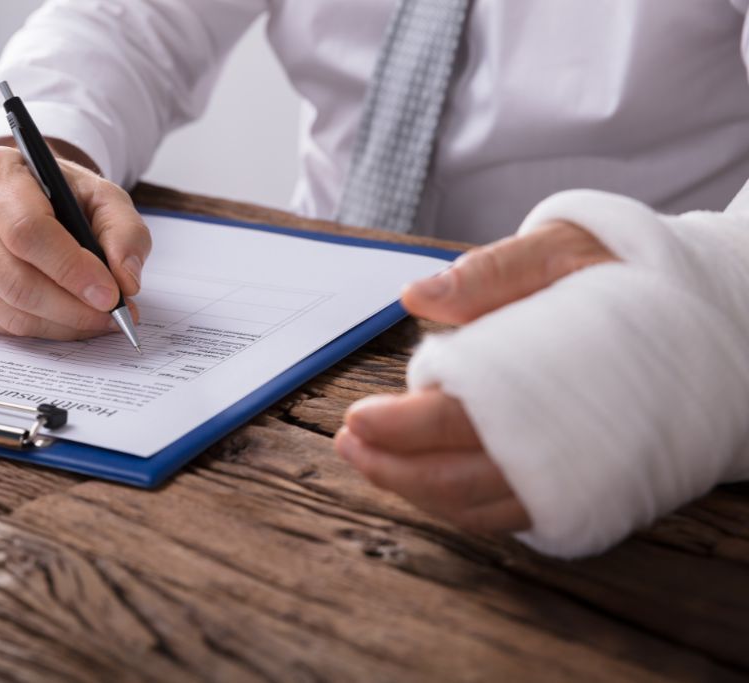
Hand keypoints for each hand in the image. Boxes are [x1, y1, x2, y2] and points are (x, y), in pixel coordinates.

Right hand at [0, 146, 150, 339]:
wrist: (22, 196)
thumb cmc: (62, 194)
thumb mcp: (102, 196)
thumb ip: (124, 232)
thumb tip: (127, 283)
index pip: (28, 231)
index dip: (71, 269)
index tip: (110, 294)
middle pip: (15, 280)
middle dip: (72, 308)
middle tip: (113, 316)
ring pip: (9, 310)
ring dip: (63, 325)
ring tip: (100, 320)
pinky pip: (1, 325)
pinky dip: (44, 329)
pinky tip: (70, 319)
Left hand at [336, 221, 616, 533]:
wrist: (711, 318)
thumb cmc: (630, 277)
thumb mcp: (566, 248)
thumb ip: (493, 273)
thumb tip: (416, 296)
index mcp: (551, 382)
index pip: (457, 420)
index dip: (400, 427)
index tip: (356, 420)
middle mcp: (566, 444)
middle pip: (460, 478)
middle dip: (394, 468)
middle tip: (348, 447)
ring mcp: (578, 476)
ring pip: (481, 506)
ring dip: (418, 492)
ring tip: (369, 464)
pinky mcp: (585, 489)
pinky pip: (510, 511)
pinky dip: (459, 503)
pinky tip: (423, 479)